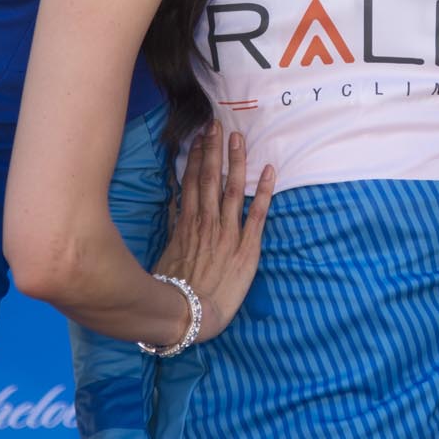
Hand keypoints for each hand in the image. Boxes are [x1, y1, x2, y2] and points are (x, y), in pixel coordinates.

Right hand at [152, 123, 274, 343]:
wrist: (190, 314)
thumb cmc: (175, 288)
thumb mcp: (168, 251)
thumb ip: (174, 224)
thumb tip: (175, 200)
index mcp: (188, 223)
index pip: (192, 181)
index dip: (196, 156)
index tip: (200, 136)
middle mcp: (207, 222)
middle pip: (211, 177)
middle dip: (214, 149)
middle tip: (217, 124)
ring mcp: (228, 232)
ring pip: (232, 188)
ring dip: (237, 161)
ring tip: (239, 138)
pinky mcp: (247, 247)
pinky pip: (258, 215)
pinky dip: (264, 191)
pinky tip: (270, 171)